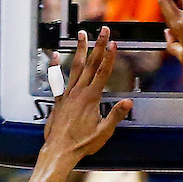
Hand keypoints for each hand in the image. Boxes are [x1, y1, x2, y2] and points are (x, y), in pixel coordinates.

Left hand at [42, 30, 132, 163]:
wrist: (59, 151)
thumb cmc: (82, 144)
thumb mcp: (104, 132)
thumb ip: (116, 115)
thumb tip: (128, 101)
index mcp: (91, 98)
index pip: (103, 73)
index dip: (110, 57)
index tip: (114, 43)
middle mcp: (78, 92)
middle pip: (90, 64)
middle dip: (98, 46)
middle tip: (103, 30)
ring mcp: (67, 94)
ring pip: (74, 67)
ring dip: (79, 49)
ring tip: (82, 34)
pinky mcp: (58, 100)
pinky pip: (57, 79)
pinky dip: (55, 66)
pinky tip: (54, 55)